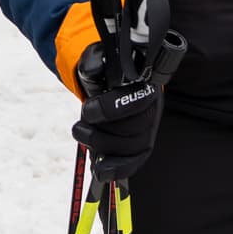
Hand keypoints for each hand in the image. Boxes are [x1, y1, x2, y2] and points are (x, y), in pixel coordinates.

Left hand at [72, 42, 163, 182]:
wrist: (107, 85)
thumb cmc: (103, 73)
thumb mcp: (95, 62)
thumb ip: (92, 64)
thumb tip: (90, 70)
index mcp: (145, 83)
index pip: (138, 100)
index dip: (111, 109)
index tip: (88, 111)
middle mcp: (153, 107)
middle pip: (135, 128)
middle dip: (102, 131)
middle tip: (79, 126)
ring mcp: (148, 129)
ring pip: (132, 147)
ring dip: (102, 146)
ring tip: (81, 135)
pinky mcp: (141, 148)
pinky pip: (135, 163)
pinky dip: (117, 169)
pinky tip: (99, 170)